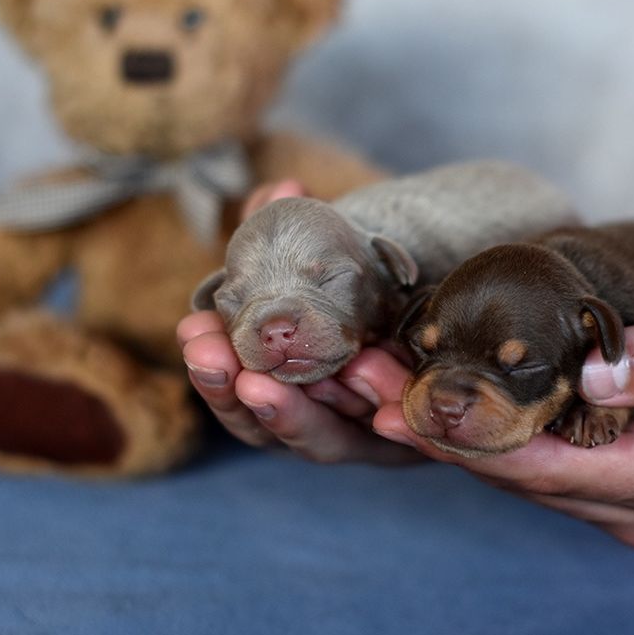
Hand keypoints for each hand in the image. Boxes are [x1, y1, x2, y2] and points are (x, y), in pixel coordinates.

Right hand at [176, 178, 421, 463]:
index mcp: (285, 394)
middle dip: (233, 394)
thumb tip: (285, 189)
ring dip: (291, 416)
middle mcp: (317, 426)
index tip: (191, 328)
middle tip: (212, 359)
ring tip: (264, 387)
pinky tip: (372, 396)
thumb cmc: (369, 311)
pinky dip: (383, 421)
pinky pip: (397, 442)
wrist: (442, 345)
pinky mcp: (413, 445)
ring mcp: (364, 441)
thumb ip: (302, 240)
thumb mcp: (332, 276)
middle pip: (264, 426)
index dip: (209, 365)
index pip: (236, 389)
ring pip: (321, 442)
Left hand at [369, 265, 633, 546]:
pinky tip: (440, 393)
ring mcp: (633, 493)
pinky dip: (489, 428)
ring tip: (378, 383)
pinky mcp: (624, 471)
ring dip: (453, 431)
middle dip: (440, 432)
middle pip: (520, 475)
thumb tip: (598, 373)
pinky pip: (541, 457)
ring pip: (522, 471)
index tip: (397, 405)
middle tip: (359, 383)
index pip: (550, 467)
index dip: (469, 438)